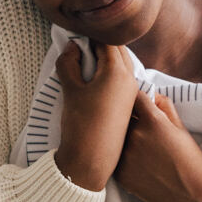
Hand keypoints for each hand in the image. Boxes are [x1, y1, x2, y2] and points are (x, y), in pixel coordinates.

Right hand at [54, 40, 137, 191]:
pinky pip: (122, 84)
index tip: (75, 43)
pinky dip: (109, 80)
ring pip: (121, 68)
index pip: (106, 40)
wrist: (90, 164)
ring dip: (104, 65)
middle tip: (79, 57)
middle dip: (99, 49)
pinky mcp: (130, 110)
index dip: (89, 38)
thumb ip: (68, 61)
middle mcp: (131, 82)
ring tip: (84, 75)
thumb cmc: (80, 126)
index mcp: (118, 72)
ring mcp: (132, 96)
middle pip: (117, 52)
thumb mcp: (70, 88)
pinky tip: (94, 90)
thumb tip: (72, 48)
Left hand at [114, 91, 201, 201]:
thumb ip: (164, 106)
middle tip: (138, 128)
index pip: (133, 96)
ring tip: (140, 149)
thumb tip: (151, 95)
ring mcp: (125, 156)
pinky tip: (137, 164)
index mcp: (152, 120)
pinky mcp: (120, 174)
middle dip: (127, 118)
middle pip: (120, 116)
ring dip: (121, 138)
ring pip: (115, 138)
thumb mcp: (181, 128)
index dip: (136, 99)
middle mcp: (135, 136)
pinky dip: (120, 157)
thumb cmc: (191, 160)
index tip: (138, 105)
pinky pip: (114, 158)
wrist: (194, 194)